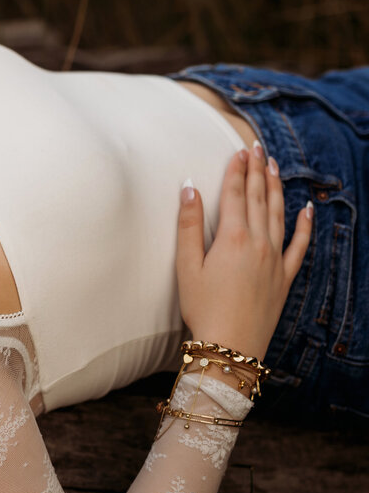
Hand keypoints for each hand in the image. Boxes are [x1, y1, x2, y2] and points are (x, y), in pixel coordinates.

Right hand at [175, 143, 312, 359]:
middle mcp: (258, 244)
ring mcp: (275, 259)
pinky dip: (304, 226)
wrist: (230, 344)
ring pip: (278, 215)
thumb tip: (189, 189)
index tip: (238, 151)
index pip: (235, 195)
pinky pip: (299, 245)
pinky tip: (307, 210)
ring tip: (274, 166)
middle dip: (257, 171)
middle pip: (258, 199)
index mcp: (231, 239)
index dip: (236, 171)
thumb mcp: (186, 266)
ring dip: (276, 188)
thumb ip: (188, 225)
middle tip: (256, 148)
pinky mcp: (284, 276)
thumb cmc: (202, 307)